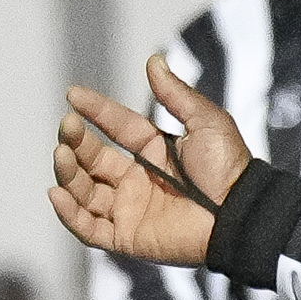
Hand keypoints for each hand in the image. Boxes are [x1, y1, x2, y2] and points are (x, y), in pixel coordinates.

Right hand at [52, 53, 252, 268]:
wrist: (243, 214)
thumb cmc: (230, 169)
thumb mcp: (207, 123)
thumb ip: (176, 94)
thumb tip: (154, 60)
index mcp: (153, 154)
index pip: (115, 128)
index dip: (94, 110)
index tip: (73, 94)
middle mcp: (136, 181)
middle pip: (91, 160)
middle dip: (74, 142)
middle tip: (67, 127)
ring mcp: (130, 210)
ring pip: (83, 191)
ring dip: (67, 172)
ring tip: (62, 155)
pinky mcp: (128, 238)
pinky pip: (89, 229)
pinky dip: (68, 214)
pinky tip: (57, 193)